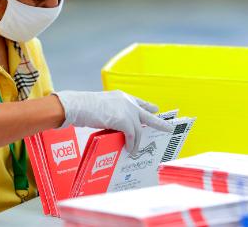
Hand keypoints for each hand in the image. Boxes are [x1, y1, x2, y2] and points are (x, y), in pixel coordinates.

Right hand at [54, 90, 173, 153]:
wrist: (78, 105)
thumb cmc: (83, 107)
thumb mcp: (101, 107)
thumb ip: (112, 114)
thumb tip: (116, 126)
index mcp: (121, 97)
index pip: (139, 102)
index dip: (148, 107)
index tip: (155, 109)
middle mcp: (127, 102)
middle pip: (148, 114)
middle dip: (159, 123)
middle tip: (169, 128)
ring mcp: (126, 111)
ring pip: (139, 129)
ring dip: (137, 142)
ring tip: (135, 151)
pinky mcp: (124, 120)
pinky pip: (132, 135)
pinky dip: (132, 143)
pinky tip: (130, 149)